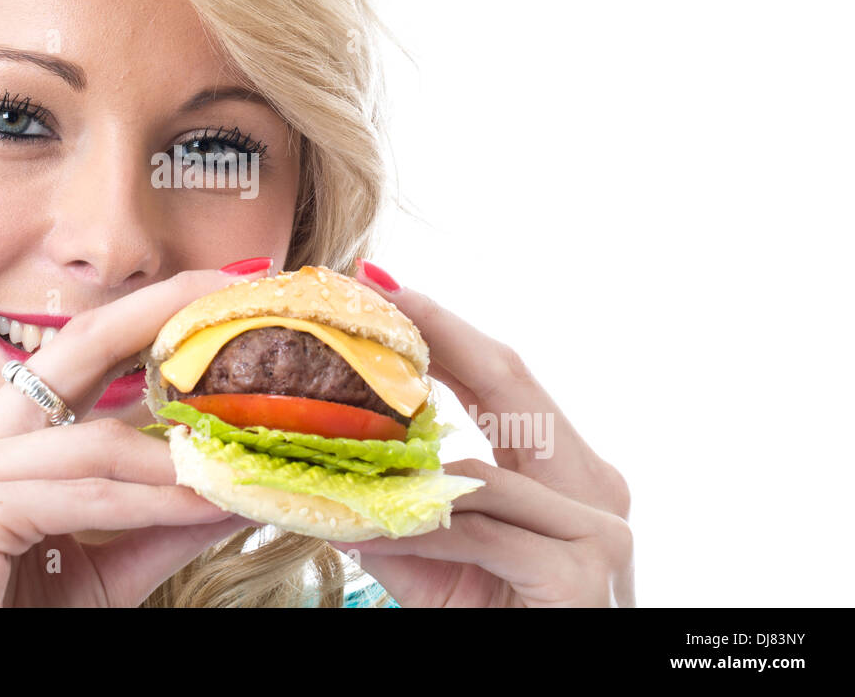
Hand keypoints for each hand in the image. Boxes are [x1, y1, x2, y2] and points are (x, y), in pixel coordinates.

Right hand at [0, 268, 264, 606]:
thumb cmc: (18, 621)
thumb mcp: (108, 565)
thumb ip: (163, 522)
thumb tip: (238, 485)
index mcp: (3, 436)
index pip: (83, 352)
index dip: (149, 315)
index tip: (215, 293)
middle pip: (79, 346)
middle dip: (158, 312)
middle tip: (229, 290)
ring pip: (96, 440)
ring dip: (178, 454)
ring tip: (243, 456)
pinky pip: (84, 496)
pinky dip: (151, 502)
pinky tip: (202, 503)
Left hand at [330, 260, 634, 606]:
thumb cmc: (497, 630)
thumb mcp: (437, 563)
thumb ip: (395, 508)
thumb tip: (318, 465)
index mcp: (568, 474)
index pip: (502, 380)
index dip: (444, 328)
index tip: (384, 286)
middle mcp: (595, 487)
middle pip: (510, 384)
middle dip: (438, 331)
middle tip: (371, 288)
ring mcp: (599, 528)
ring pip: (484, 466)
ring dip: (404, 447)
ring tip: (337, 396)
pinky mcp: (580, 571)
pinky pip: (480, 531)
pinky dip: (420, 525)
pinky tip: (371, 518)